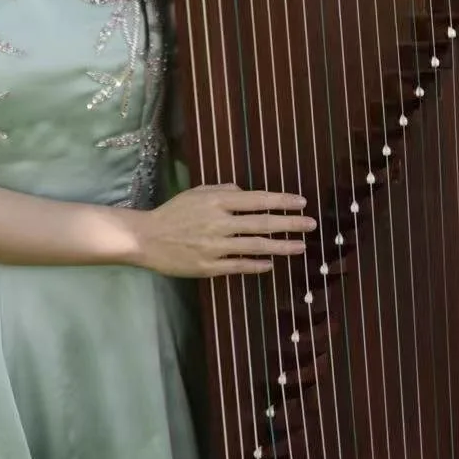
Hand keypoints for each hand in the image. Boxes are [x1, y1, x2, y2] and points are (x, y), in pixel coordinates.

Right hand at [133, 183, 314, 278]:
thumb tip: (244, 193)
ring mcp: (216, 247)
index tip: (302, 203)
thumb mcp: (196, 193)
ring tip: (301, 246)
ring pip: (256, 246)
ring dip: (281, 246)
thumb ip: (222, 191)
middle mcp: (220, 223)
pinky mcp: (210, 267)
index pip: (257, 200)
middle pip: (262, 223)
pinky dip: (257, 264)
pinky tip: (271, 263)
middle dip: (290, 223)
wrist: (146, 238)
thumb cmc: (173, 212)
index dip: (281, 201)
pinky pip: (240, 266)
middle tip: (311, 224)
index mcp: (217, 202)